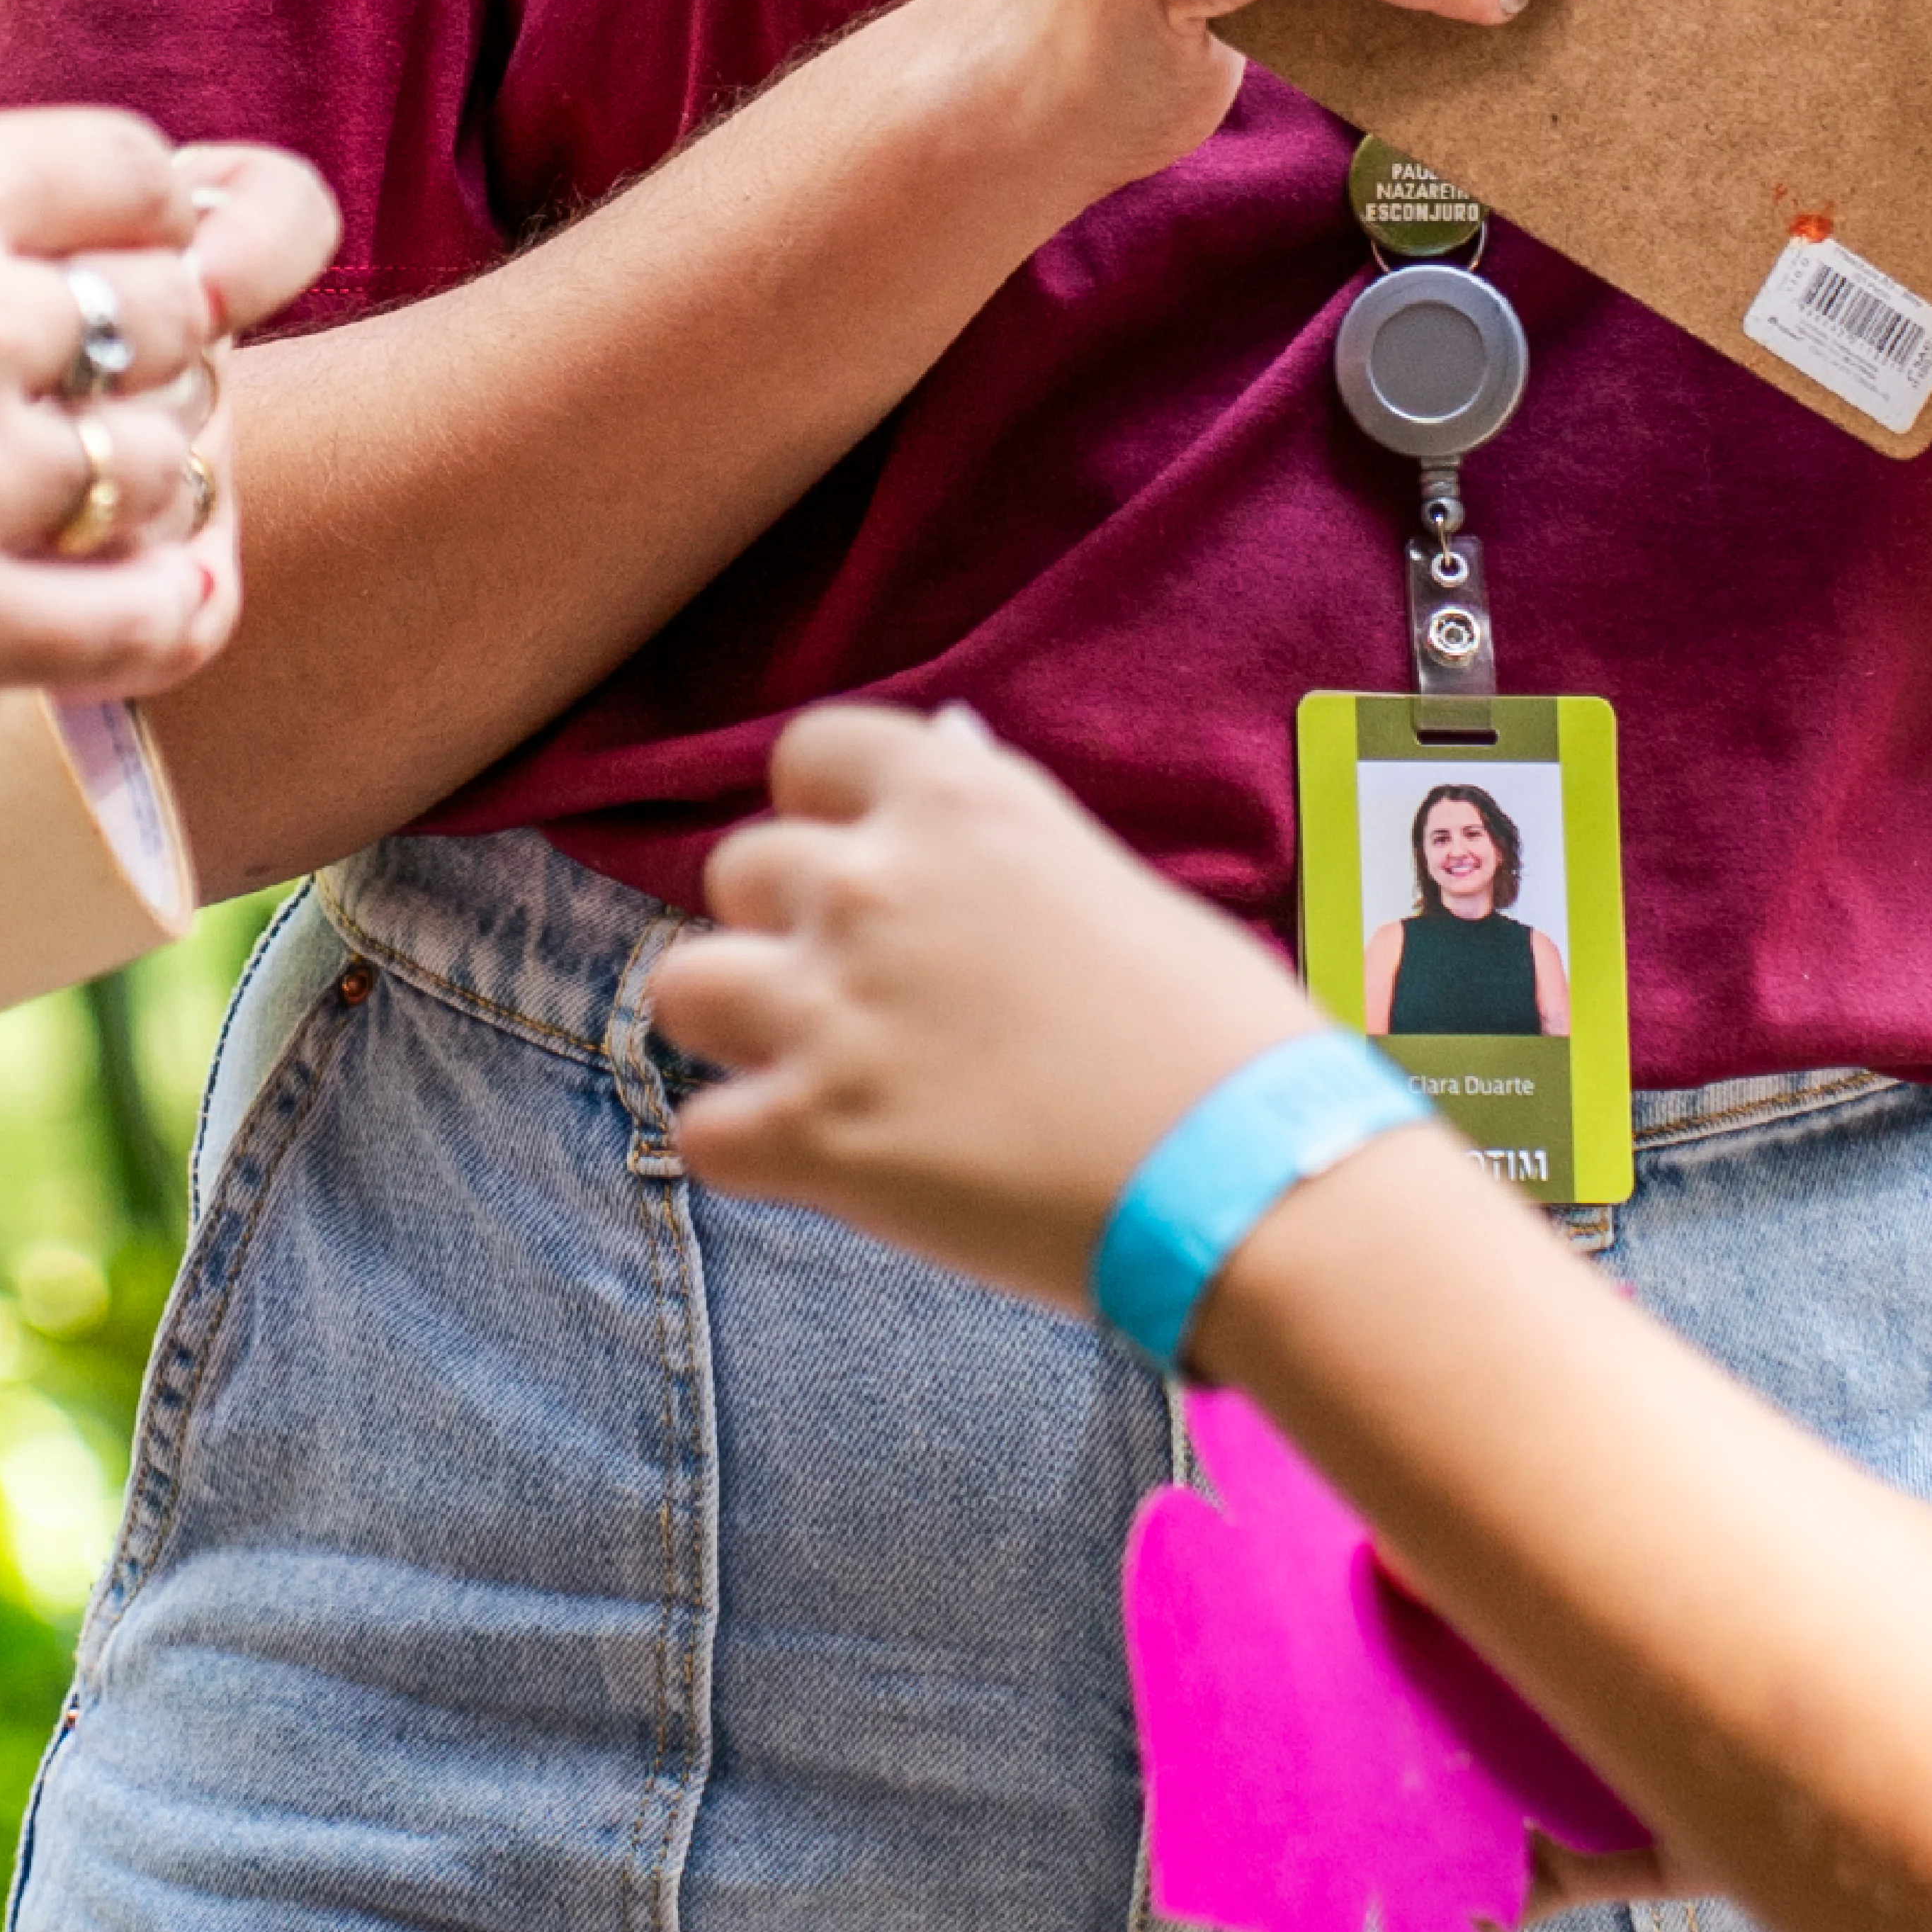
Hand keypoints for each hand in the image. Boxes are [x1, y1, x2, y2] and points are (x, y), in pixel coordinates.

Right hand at [0, 109, 343, 748]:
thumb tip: (64, 238)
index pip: (140, 168)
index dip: (156, 212)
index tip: (132, 254)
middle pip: (183, 309)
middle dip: (165, 342)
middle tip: (113, 385)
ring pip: (178, 459)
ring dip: (157, 474)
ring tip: (98, 491)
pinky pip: (156, 616)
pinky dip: (180, 603)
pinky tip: (159, 590)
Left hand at [655, 703, 1326, 1315]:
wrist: (1248, 1180)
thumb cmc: (1215, 1035)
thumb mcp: (1106, 880)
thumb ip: (1001, 836)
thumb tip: (952, 758)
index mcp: (958, 801)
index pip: (810, 751)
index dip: (825, 815)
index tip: (860, 865)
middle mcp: (875, 881)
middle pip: (738, 869)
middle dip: (784, 927)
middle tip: (855, 993)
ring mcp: (831, 1005)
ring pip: (682, 983)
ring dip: (738, 1027)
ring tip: (814, 1072)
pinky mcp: (811, 1132)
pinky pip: (702, 1129)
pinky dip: (753, 1153)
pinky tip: (824, 1169)